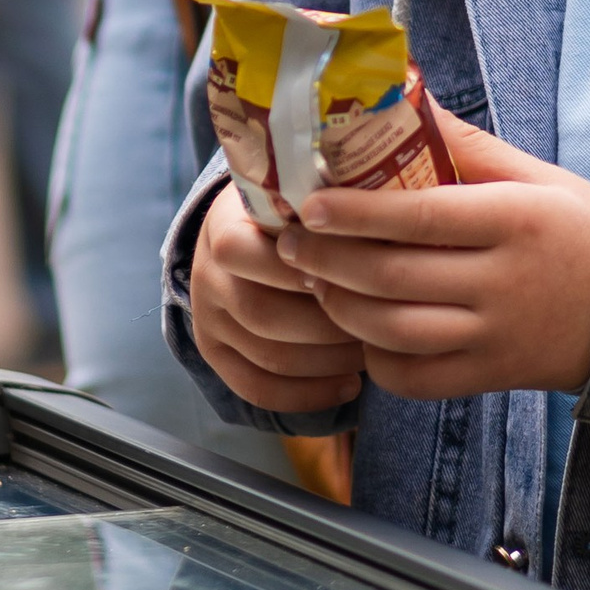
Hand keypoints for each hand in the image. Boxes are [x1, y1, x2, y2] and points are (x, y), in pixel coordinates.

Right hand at [191, 182, 365, 415]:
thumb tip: (384, 226)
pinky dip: (308, 395)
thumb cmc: (291, 211)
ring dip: (329, 360)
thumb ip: (328, 206)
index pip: (246, 252)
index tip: (358, 268)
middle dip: (330, 323)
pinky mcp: (215, 354)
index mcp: (222, 226)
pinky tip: (349, 386)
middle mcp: (206, 276)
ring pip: (269, 356)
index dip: (305, 265)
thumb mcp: (300, 194)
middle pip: (264, 314)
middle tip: (380, 320)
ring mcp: (207, 319)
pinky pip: (258, 389)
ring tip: (372, 351)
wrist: (242, 229)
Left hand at [280, 125, 589, 402]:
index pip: (421, 217)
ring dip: (341, 308)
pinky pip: (415, 378)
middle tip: (292, 241)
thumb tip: (401, 95)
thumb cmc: (573, 228)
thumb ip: (465, 143)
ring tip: (314, 280)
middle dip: (329, 260)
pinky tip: (358, 330)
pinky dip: (375, 358)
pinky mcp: (489, 376)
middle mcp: (505, 282)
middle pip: (395, 278)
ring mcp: (496, 336)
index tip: (310, 204)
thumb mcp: (533, 174)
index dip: (356, 214)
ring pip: (395, 332)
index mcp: (516, 220)